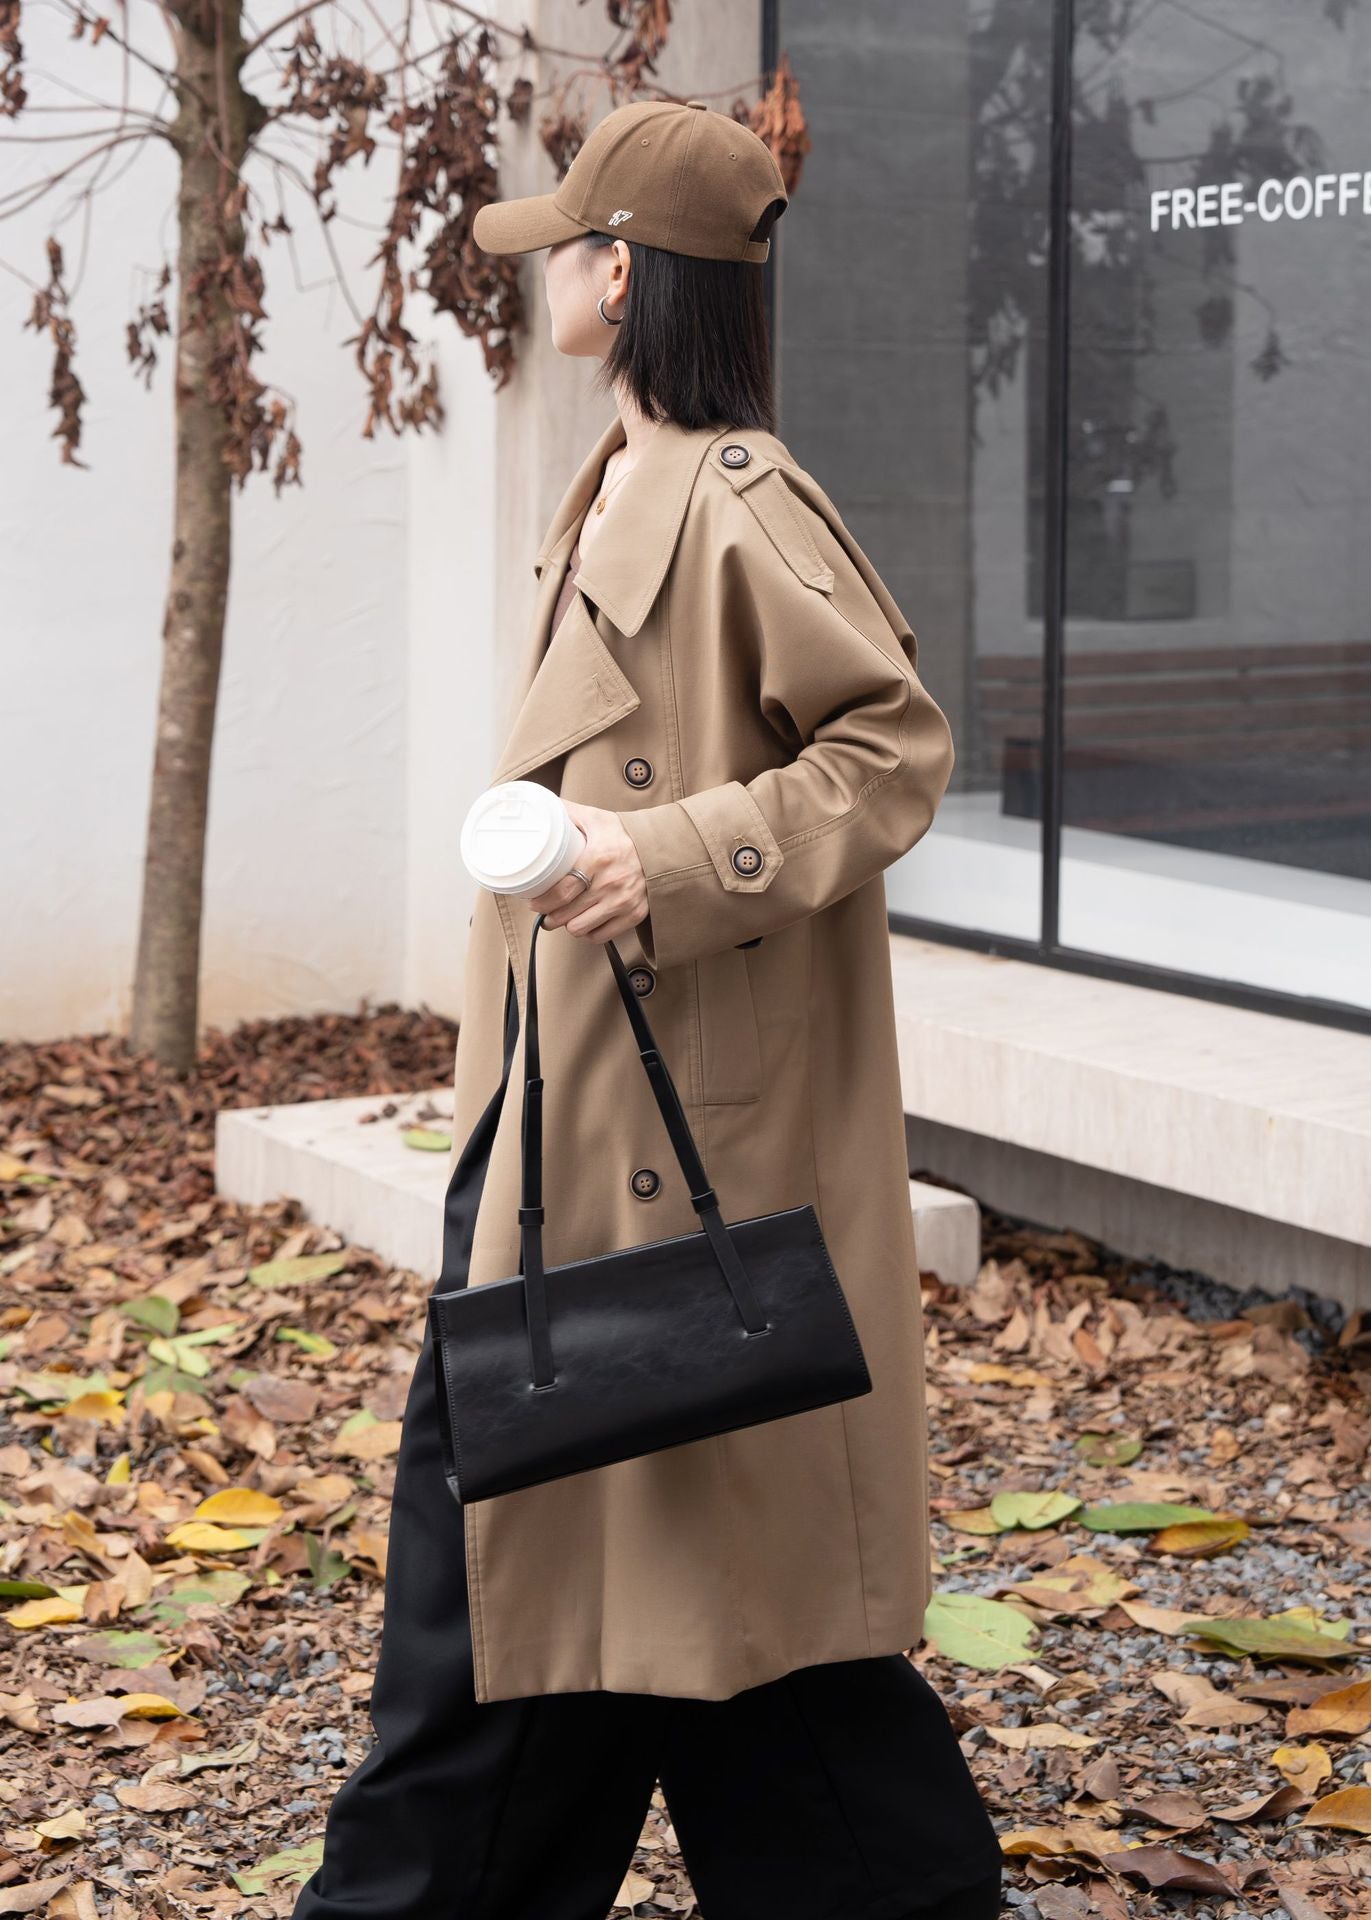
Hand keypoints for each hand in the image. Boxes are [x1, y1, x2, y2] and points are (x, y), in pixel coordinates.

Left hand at [527, 800, 648, 942]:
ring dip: (568, 924)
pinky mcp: (635, 914)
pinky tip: (585, 921)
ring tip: (564, 916)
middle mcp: (611, 883)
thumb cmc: (622, 833)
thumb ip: (566, 813)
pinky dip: (589, 932)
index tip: (534, 902)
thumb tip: (538, 808)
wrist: (660, 845)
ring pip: (581, 928)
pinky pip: (601, 936)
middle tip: (545, 911)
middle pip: (567, 914)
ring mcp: (624, 901)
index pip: (562, 891)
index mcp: (598, 858)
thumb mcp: (595, 818)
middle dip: (550, 916)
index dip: (543, 902)